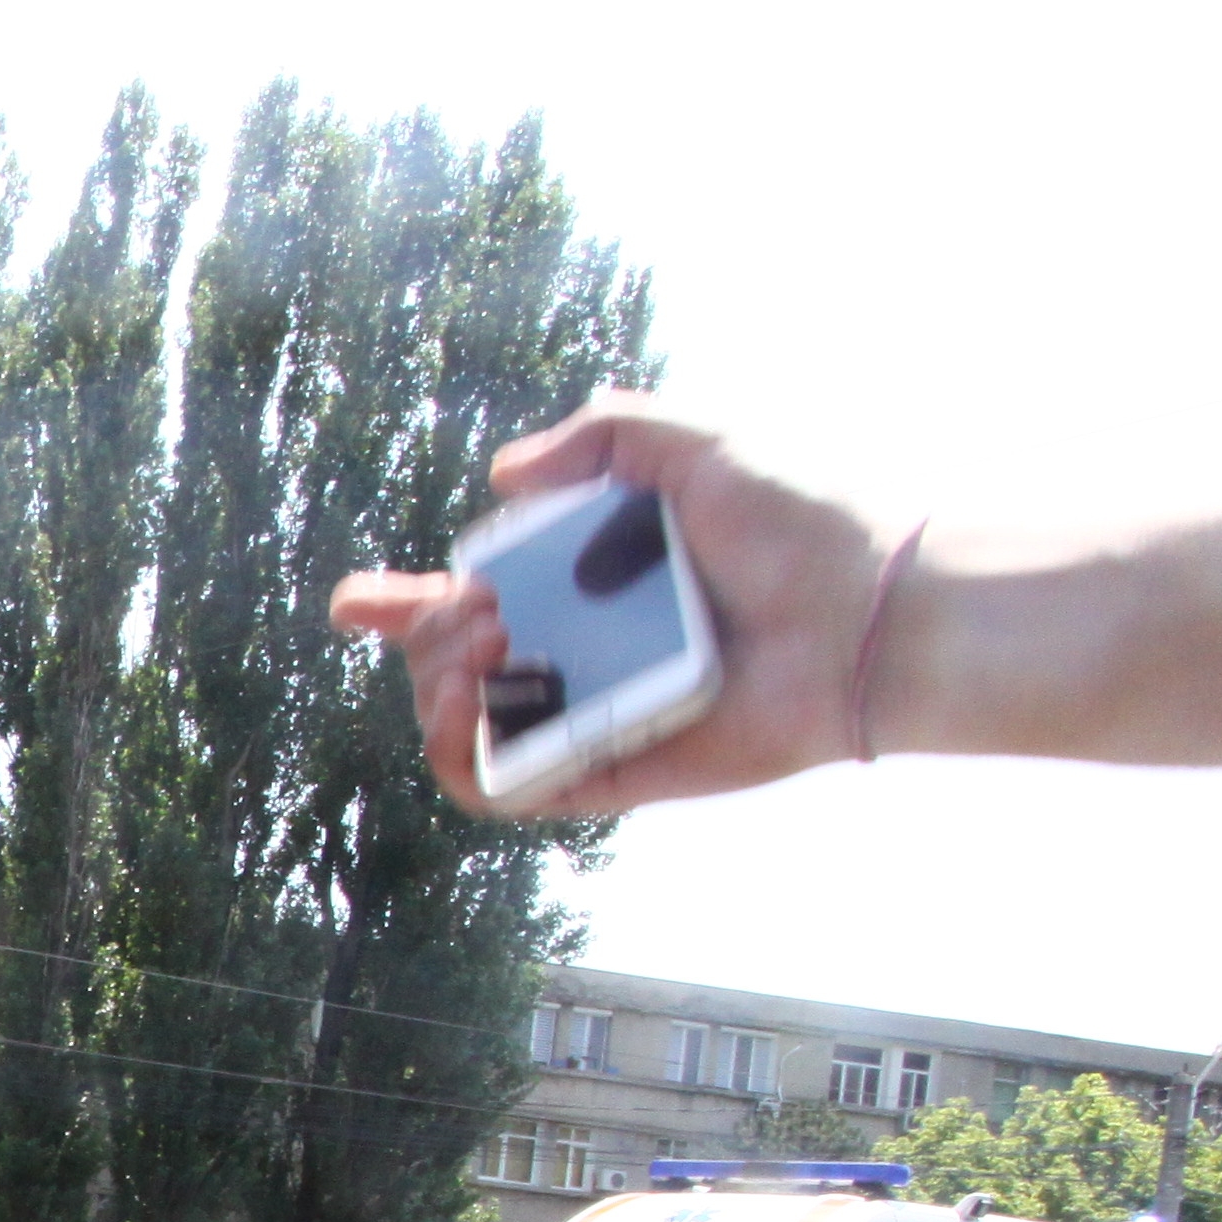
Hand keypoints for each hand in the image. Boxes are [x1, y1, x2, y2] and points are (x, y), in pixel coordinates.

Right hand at [327, 396, 900, 814]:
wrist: (865, 612)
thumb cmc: (800, 522)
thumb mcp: (699, 442)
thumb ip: (605, 431)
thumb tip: (505, 477)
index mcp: (589, 579)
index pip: (474, 598)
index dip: (404, 606)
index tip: (355, 603)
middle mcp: (583, 650)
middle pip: (449, 661)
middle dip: (425, 636)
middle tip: (481, 613)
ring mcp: (591, 714)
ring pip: (461, 729)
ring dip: (436, 692)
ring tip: (490, 650)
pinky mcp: (609, 774)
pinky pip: (506, 790)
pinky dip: (466, 758)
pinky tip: (476, 707)